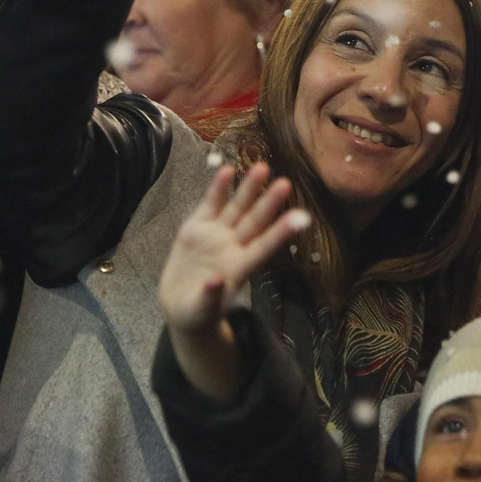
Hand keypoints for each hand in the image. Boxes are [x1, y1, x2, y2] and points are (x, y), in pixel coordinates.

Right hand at [160, 163, 309, 402]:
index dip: (281, 233)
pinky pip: (210, 204)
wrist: (179, 303)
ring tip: (262, 167)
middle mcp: (233, 248)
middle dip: (269, 203)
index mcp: (239, 269)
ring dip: (248, 189)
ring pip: (236, 208)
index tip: (301, 218)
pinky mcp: (197, 228)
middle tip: (285, 183)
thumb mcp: (200, 312)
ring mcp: (216, 235)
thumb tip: (215, 282)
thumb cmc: (195, 313)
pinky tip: (227, 169)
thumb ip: (209, 298)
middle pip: (254, 222)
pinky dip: (218, 188)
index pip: (264, 248)